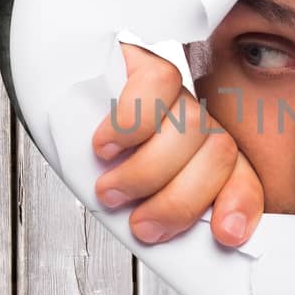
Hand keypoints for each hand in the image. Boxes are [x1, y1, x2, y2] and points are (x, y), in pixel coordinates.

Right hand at [90, 43, 264, 247]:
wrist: (52, 92)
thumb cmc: (90, 157)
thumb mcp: (123, 195)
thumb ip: (150, 210)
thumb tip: (160, 235)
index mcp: (198, 154)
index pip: (242, 175)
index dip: (240, 204)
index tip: (225, 233)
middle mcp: (193, 119)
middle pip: (219, 153)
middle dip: (178, 201)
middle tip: (140, 223)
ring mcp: (173, 89)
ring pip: (191, 126)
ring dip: (145, 172)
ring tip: (110, 188)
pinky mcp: (146, 58)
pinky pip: (160, 83)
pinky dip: (130, 123)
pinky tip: (107, 144)